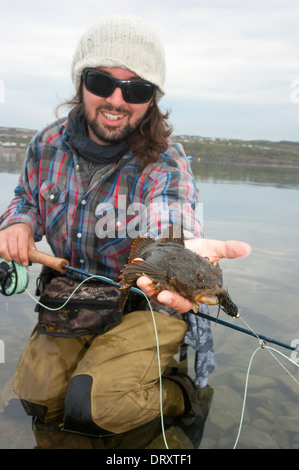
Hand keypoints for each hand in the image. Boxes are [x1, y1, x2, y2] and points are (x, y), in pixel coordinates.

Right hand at [0, 223, 35, 265]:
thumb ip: (32, 249)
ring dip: (9, 258)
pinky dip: (3, 255)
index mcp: (22, 232)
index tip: (25, 263)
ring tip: (13, 258)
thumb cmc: (23, 233)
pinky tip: (7, 254)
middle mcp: (12, 233)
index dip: (23, 258)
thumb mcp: (30, 239)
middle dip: (17, 260)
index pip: (22, 248)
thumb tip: (33, 259)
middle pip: (13, 252)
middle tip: (20, 261)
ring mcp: (4, 235)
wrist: (16, 225)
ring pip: (4, 251)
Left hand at [136, 238, 250, 312]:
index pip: (188, 303)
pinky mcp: (156, 279)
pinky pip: (149, 283)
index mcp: (196, 292)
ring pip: (157, 294)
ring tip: (142, 280)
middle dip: (162, 297)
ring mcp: (167, 287)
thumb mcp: (212, 248)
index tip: (167, 295)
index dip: (177, 301)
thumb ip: (228, 250)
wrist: (181, 241)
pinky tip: (139, 268)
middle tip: (153, 290)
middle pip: (172, 301)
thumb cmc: (198, 249)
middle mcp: (181, 293)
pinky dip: (144, 276)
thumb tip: (247, 248)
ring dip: (149, 288)